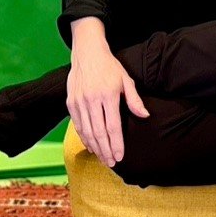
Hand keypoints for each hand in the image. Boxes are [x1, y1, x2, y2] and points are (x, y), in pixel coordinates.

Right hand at [68, 18, 149, 167]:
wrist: (87, 53)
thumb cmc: (109, 67)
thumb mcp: (126, 79)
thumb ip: (134, 100)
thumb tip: (145, 116)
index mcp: (108, 95)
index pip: (112, 126)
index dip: (116, 144)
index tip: (120, 156)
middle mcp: (91, 100)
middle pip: (98, 133)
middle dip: (105, 150)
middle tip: (112, 163)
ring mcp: (79, 102)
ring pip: (86, 131)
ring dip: (95, 147)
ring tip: (103, 158)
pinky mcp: (70, 103)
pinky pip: (77, 125)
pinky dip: (84, 138)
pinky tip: (91, 146)